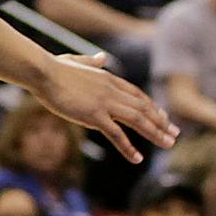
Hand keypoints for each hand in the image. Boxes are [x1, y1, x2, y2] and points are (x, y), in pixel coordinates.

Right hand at [29, 52, 175, 163]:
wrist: (41, 71)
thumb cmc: (52, 66)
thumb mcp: (75, 61)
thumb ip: (91, 62)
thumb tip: (102, 57)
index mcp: (107, 78)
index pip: (137, 94)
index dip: (152, 107)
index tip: (164, 117)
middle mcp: (111, 90)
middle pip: (143, 108)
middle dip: (161, 122)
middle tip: (175, 134)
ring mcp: (104, 103)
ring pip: (138, 120)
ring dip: (155, 133)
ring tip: (168, 145)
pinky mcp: (93, 115)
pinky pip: (116, 134)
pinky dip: (129, 147)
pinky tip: (137, 158)